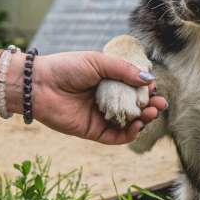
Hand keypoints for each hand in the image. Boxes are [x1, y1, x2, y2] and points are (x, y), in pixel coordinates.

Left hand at [11, 51, 166, 143]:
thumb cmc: (67, 68)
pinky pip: (116, 137)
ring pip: (129, 123)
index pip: (135, 88)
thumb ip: (124, 70)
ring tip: (151, 112)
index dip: (147, 89)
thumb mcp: (99, 62)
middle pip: (136, 107)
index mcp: (109, 81)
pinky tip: (137, 125)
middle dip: (150, 106)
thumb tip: (150, 79)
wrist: (39, 85)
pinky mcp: (94, 131)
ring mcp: (102, 116)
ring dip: (144, 120)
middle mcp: (108, 100)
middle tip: (160, 103)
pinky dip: (130, 134)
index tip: (154, 87)